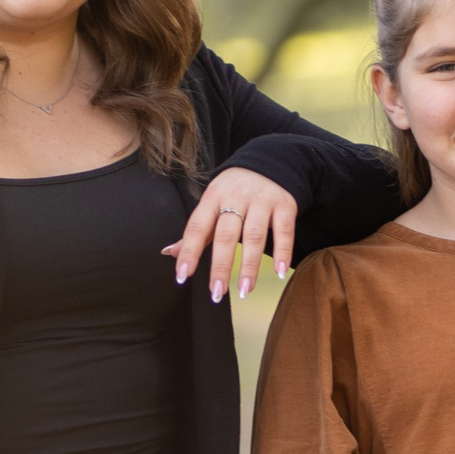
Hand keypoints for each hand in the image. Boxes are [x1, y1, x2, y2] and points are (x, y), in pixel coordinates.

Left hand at [167, 166, 297, 302]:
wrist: (271, 160)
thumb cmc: (236, 189)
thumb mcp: (213, 202)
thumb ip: (196, 230)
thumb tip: (169, 253)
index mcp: (213, 197)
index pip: (198, 227)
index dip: (189, 251)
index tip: (182, 276)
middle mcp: (236, 198)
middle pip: (226, 234)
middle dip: (221, 265)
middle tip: (217, 293)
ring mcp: (262, 201)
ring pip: (254, 236)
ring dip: (249, 265)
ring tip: (244, 290)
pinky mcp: (285, 205)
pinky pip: (284, 231)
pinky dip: (282, 252)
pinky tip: (279, 272)